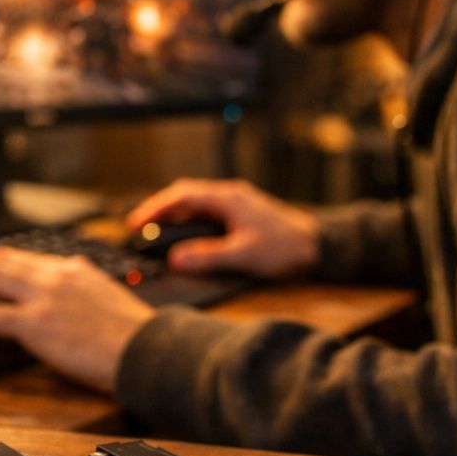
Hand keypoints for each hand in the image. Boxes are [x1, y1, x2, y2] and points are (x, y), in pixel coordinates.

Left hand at [0, 248, 153, 393]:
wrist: (149, 351)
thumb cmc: (137, 337)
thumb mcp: (106, 301)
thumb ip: (81, 296)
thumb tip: (61, 310)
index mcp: (74, 268)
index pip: (26, 258)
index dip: (0, 267)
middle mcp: (56, 274)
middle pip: (0, 260)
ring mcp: (44, 297)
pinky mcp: (35, 323)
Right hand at [126, 178, 319, 277]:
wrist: (320, 245)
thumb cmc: (285, 247)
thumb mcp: (243, 254)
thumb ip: (207, 257)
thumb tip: (175, 259)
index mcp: (227, 198)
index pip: (181, 197)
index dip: (155, 209)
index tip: (136, 223)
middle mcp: (230, 196)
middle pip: (185, 196)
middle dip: (161, 211)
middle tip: (141, 228)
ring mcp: (237, 204)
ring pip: (197, 205)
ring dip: (176, 217)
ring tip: (158, 234)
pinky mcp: (243, 216)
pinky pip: (209, 215)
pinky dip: (192, 224)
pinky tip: (188, 240)